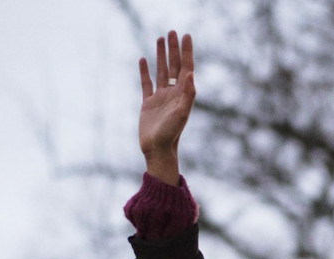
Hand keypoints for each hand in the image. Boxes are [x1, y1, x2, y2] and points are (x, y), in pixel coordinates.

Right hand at [137, 30, 194, 185]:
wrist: (157, 150)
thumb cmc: (171, 134)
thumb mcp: (181, 113)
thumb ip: (188, 94)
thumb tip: (190, 73)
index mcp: (182, 94)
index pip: (186, 68)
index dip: (186, 52)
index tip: (186, 36)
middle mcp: (172, 94)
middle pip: (174, 66)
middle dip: (173, 49)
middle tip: (172, 32)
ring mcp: (160, 98)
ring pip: (161, 71)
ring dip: (161, 56)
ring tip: (159, 39)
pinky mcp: (148, 104)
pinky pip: (146, 83)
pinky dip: (145, 71)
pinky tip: (143, 60)